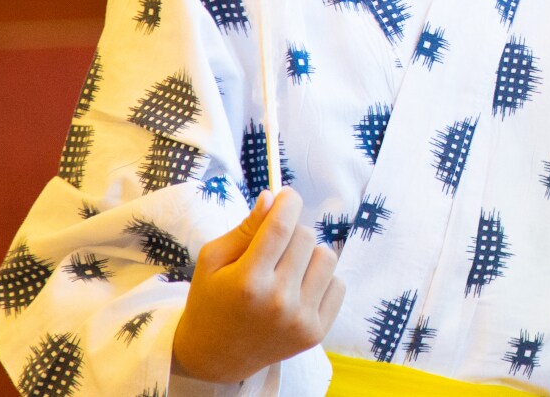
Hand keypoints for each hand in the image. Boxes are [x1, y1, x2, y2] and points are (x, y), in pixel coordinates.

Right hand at [172, 188, 345, 383]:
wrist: (216, 355)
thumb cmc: (211, 301)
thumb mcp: (213, 260)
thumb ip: (245, 228)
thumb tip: (272, 198)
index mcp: (248, 281)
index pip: (282, 226)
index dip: (288, 202)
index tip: (286, 195)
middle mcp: (278, 301)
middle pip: (306, 237)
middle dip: (291, 231)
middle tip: (275, 244)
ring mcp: (300, 319)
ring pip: (326, 257)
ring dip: (309, 254)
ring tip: (288, 267)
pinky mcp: (316, 332)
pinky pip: (338, 284)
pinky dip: (322, 280)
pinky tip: (299, 288)